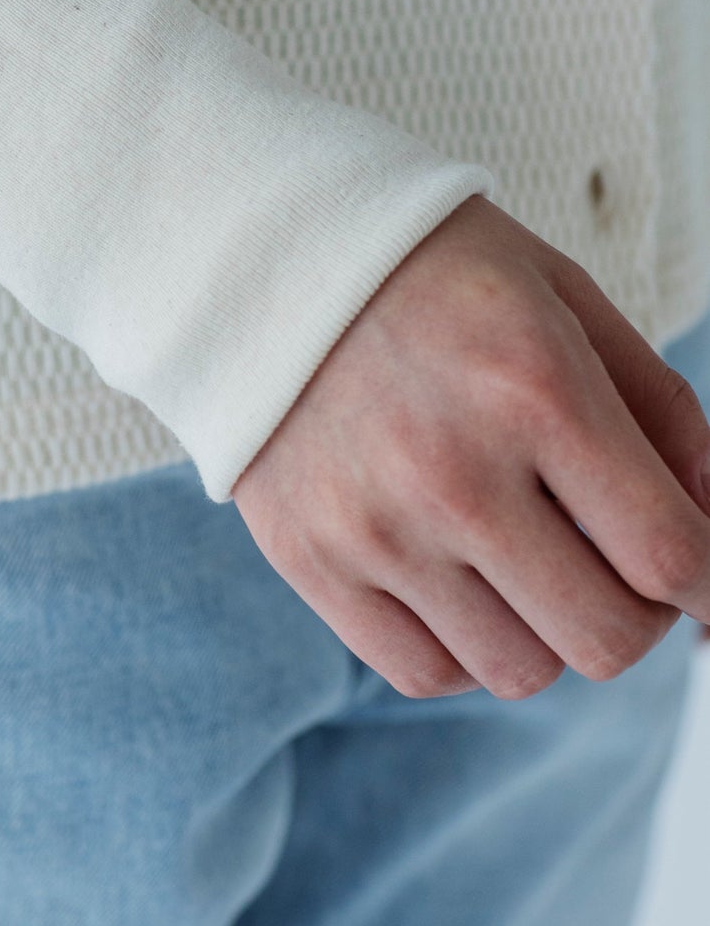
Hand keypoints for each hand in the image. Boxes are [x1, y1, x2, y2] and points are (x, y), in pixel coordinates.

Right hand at [232, 194, 709, 697]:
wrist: (259, 253)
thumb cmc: (430, 268)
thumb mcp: (565, 299)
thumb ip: (661, 412)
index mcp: (533, 387)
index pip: (669, 555)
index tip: (703, 581)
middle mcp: (452, 471)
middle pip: (604, 638)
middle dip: (636, 613)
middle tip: (613, 566)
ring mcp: (372, 526)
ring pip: (519, 671)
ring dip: (545, 629)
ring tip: (521, 559)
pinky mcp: (309, 559)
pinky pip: (426, 672)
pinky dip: (463, 647)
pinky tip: (456, 578)